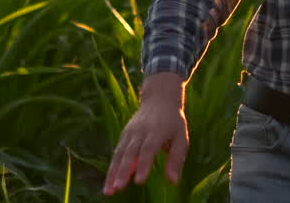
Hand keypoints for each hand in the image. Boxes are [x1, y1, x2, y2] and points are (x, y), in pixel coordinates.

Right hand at [103, 74, 189, 195]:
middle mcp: (140, 132)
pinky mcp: (124, 135)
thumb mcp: (181, 137)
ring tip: (108, 191)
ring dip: (113, 173)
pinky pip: (117, 153)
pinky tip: (109, 183)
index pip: (148, 150)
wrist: (158, 99)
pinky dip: (112, 168)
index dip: (143, 165)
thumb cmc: (173, 122)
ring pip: (119, 154)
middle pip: (130, 153)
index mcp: (156, 131)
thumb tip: (173, 182)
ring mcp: (129, 133)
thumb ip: (176, 159)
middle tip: (118, 188)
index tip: (139, 181)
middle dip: (123, 171)